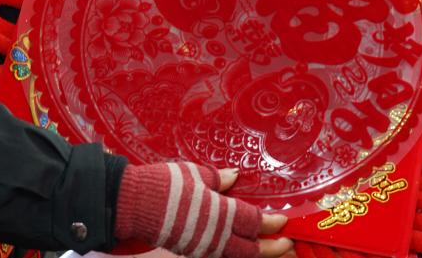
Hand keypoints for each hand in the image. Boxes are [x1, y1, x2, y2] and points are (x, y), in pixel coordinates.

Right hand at [115, 163, 292, 257]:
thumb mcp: (194, 173)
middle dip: (273, 249)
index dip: (272, 222)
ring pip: (237, 257)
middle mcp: (215, 234)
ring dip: (256, 254)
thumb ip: (218, 178)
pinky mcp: (191, 251)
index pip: (254, 221)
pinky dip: (235, 254)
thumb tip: (235, 177)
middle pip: (252, 249)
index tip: (283, 220)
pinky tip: (239, 248)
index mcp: (220, 212)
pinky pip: (220, 255)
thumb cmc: (163, 185)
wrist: (132, 204)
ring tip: (269, 251)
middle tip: (288, 246)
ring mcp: (203, 247)